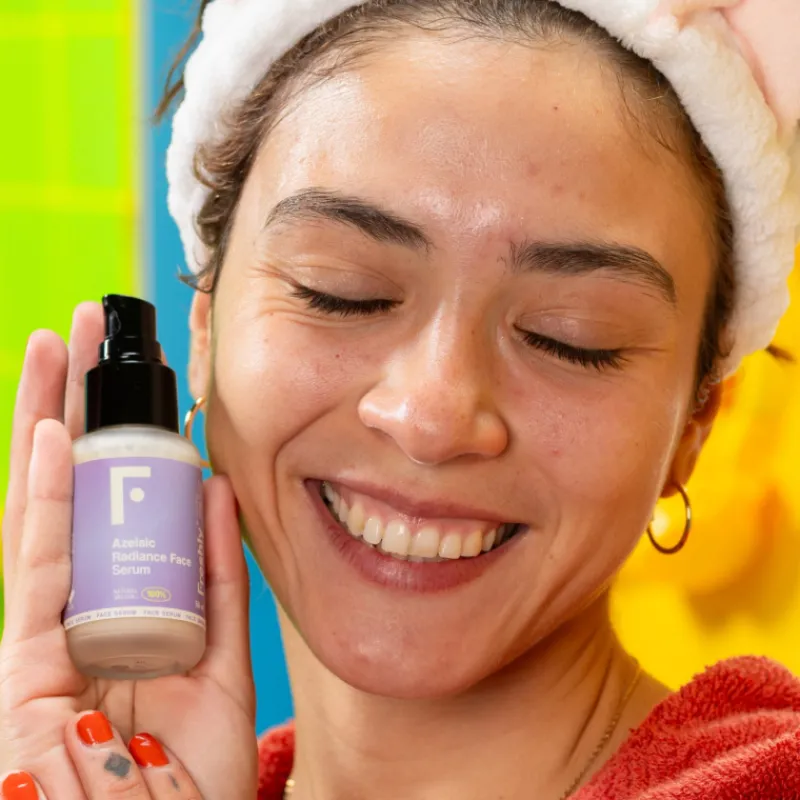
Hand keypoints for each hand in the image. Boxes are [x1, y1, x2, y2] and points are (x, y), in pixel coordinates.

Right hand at [0, 303, 257, 797]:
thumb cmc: (191, 770)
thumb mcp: (222, 658)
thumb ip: (217, 580)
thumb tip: (214, 491)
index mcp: (122, 606)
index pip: (113, 506)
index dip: (117, 438)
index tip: (135, 377)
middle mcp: (76, 610)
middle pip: (70, 490)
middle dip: (73, 406)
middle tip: (82, 330)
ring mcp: (43, 634)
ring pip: (43, 508)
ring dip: (47, 422)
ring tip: (56, 345)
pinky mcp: (23, 668)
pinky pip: (36, 568)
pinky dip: (45, 499)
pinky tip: (52, 432)